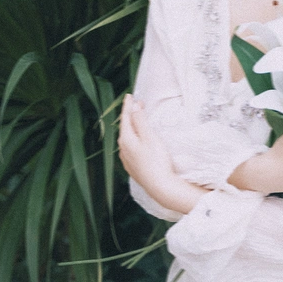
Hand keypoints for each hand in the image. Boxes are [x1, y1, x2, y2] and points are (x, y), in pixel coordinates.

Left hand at [119, 94, 205, 214]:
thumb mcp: (150, 137)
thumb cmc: (156, 160)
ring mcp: (126, 159)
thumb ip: (141, 121)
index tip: (129, 95)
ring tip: (135, 120)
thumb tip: (135, 107)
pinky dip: (133, 138)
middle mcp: (123, 149)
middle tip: (134, 104)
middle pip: (125, 127)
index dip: (128, 105)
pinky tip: (136, 140)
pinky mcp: (132, 166)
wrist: (159, 186)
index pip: (126, 117)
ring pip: (126, 138)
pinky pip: (129, 147)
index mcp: (126, 139)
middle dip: (129, 115)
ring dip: (131, 127)